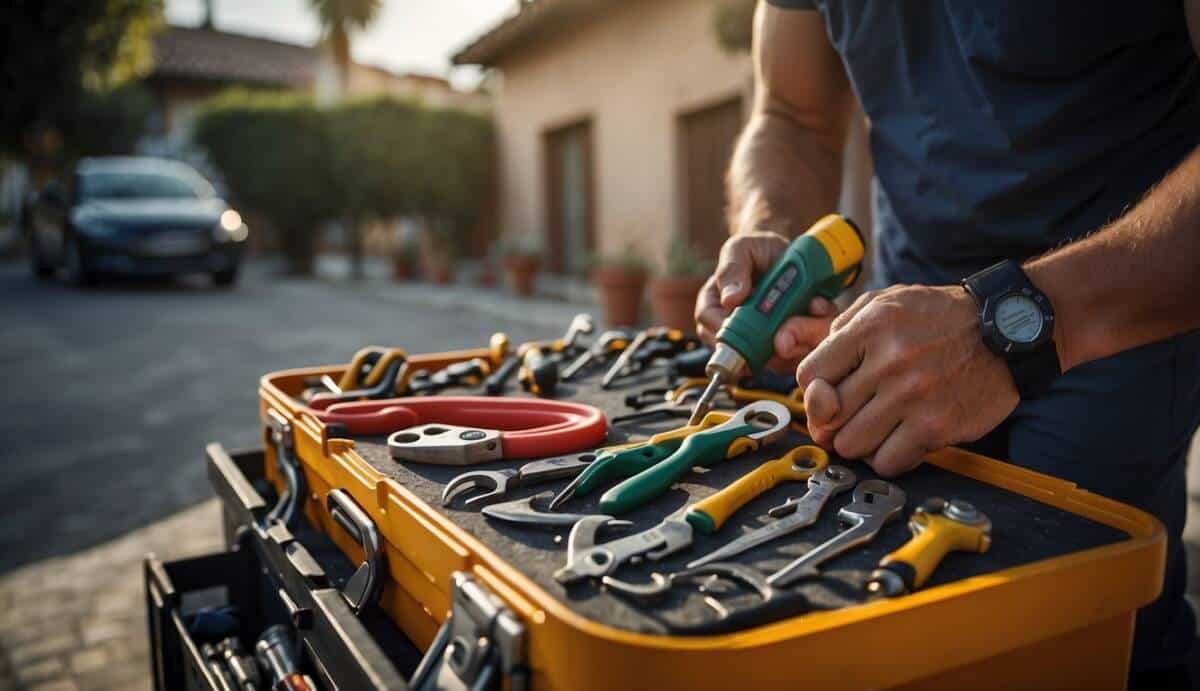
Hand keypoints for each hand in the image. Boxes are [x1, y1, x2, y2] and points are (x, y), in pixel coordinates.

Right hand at [695, 231, 839, 369]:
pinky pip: (800, 353)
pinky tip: (820, 307)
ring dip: (802, 338)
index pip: (715, 331)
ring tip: (815, 306)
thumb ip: (732, 269)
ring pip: (778, 361)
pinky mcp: (786, 346)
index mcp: (713, 309)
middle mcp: (733, 332)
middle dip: (778, 344)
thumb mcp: (741, 248)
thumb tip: (730, 299)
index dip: (738, 337)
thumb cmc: (757, 250)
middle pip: (748, 357)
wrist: (786, 253)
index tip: (765, 328)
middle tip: (799, 322)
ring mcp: (760, 343)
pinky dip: (815, 333)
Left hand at [796, 284, 1018, 476]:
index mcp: (871, 328)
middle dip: (832, 422)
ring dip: (859, 443)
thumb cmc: (941, 316)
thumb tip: (808, 365)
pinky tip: (897, 441)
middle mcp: (889, 362)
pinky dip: (887, 458)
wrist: (1007, 329)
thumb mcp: (888, 300)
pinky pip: (888, 462)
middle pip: (827, 417)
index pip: (809, 376)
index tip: (827, 395)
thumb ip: (843, 326)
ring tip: (873, 429)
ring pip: (851, 445)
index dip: (813, 391)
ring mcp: (913, 397)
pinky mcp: (936, 426)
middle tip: (846, 420)